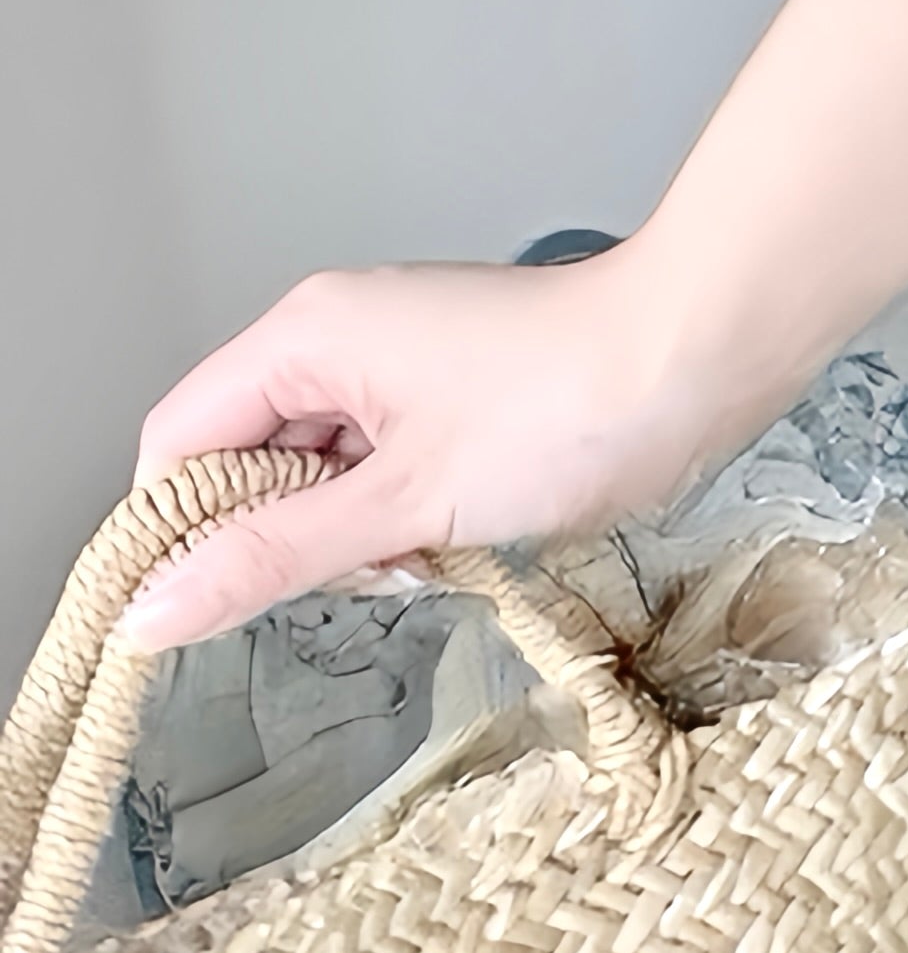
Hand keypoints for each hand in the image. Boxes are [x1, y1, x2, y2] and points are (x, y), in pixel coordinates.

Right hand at [115, 0, 907, 652]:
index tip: (210, 607)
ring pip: (327, 480)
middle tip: (384, 562)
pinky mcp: (459, 396)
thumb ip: (275, 559)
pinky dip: (416, 518)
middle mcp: (339, 340)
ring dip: (367, 537)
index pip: (178, 444)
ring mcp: (402, 366)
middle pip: (250, 464)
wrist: (710, 350)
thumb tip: (152, 613)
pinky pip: (392, 474)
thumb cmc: (569, 406)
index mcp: (303, 339)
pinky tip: (473, 533)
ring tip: (445, 541)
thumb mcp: (408, 502)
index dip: (179, 532)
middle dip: (297, 538)